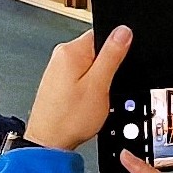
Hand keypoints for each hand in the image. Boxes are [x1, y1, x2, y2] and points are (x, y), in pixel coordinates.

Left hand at [24, 25, 130, 152]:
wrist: (49, 142)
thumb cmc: (69, 118)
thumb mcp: (99, 85)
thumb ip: (112, 55)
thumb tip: (123, 31)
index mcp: (71, 50)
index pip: (103, 34)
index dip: (116, 51)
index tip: (115, 69)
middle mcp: (61, 56)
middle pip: (97, 51)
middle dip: (107, 69)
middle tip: (103, 89)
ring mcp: (57, 69)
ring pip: (90, 66)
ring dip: (97, 81)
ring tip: (91, 99)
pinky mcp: (58, 82)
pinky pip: (81, 78)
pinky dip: (87, 89)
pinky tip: (84, 103)